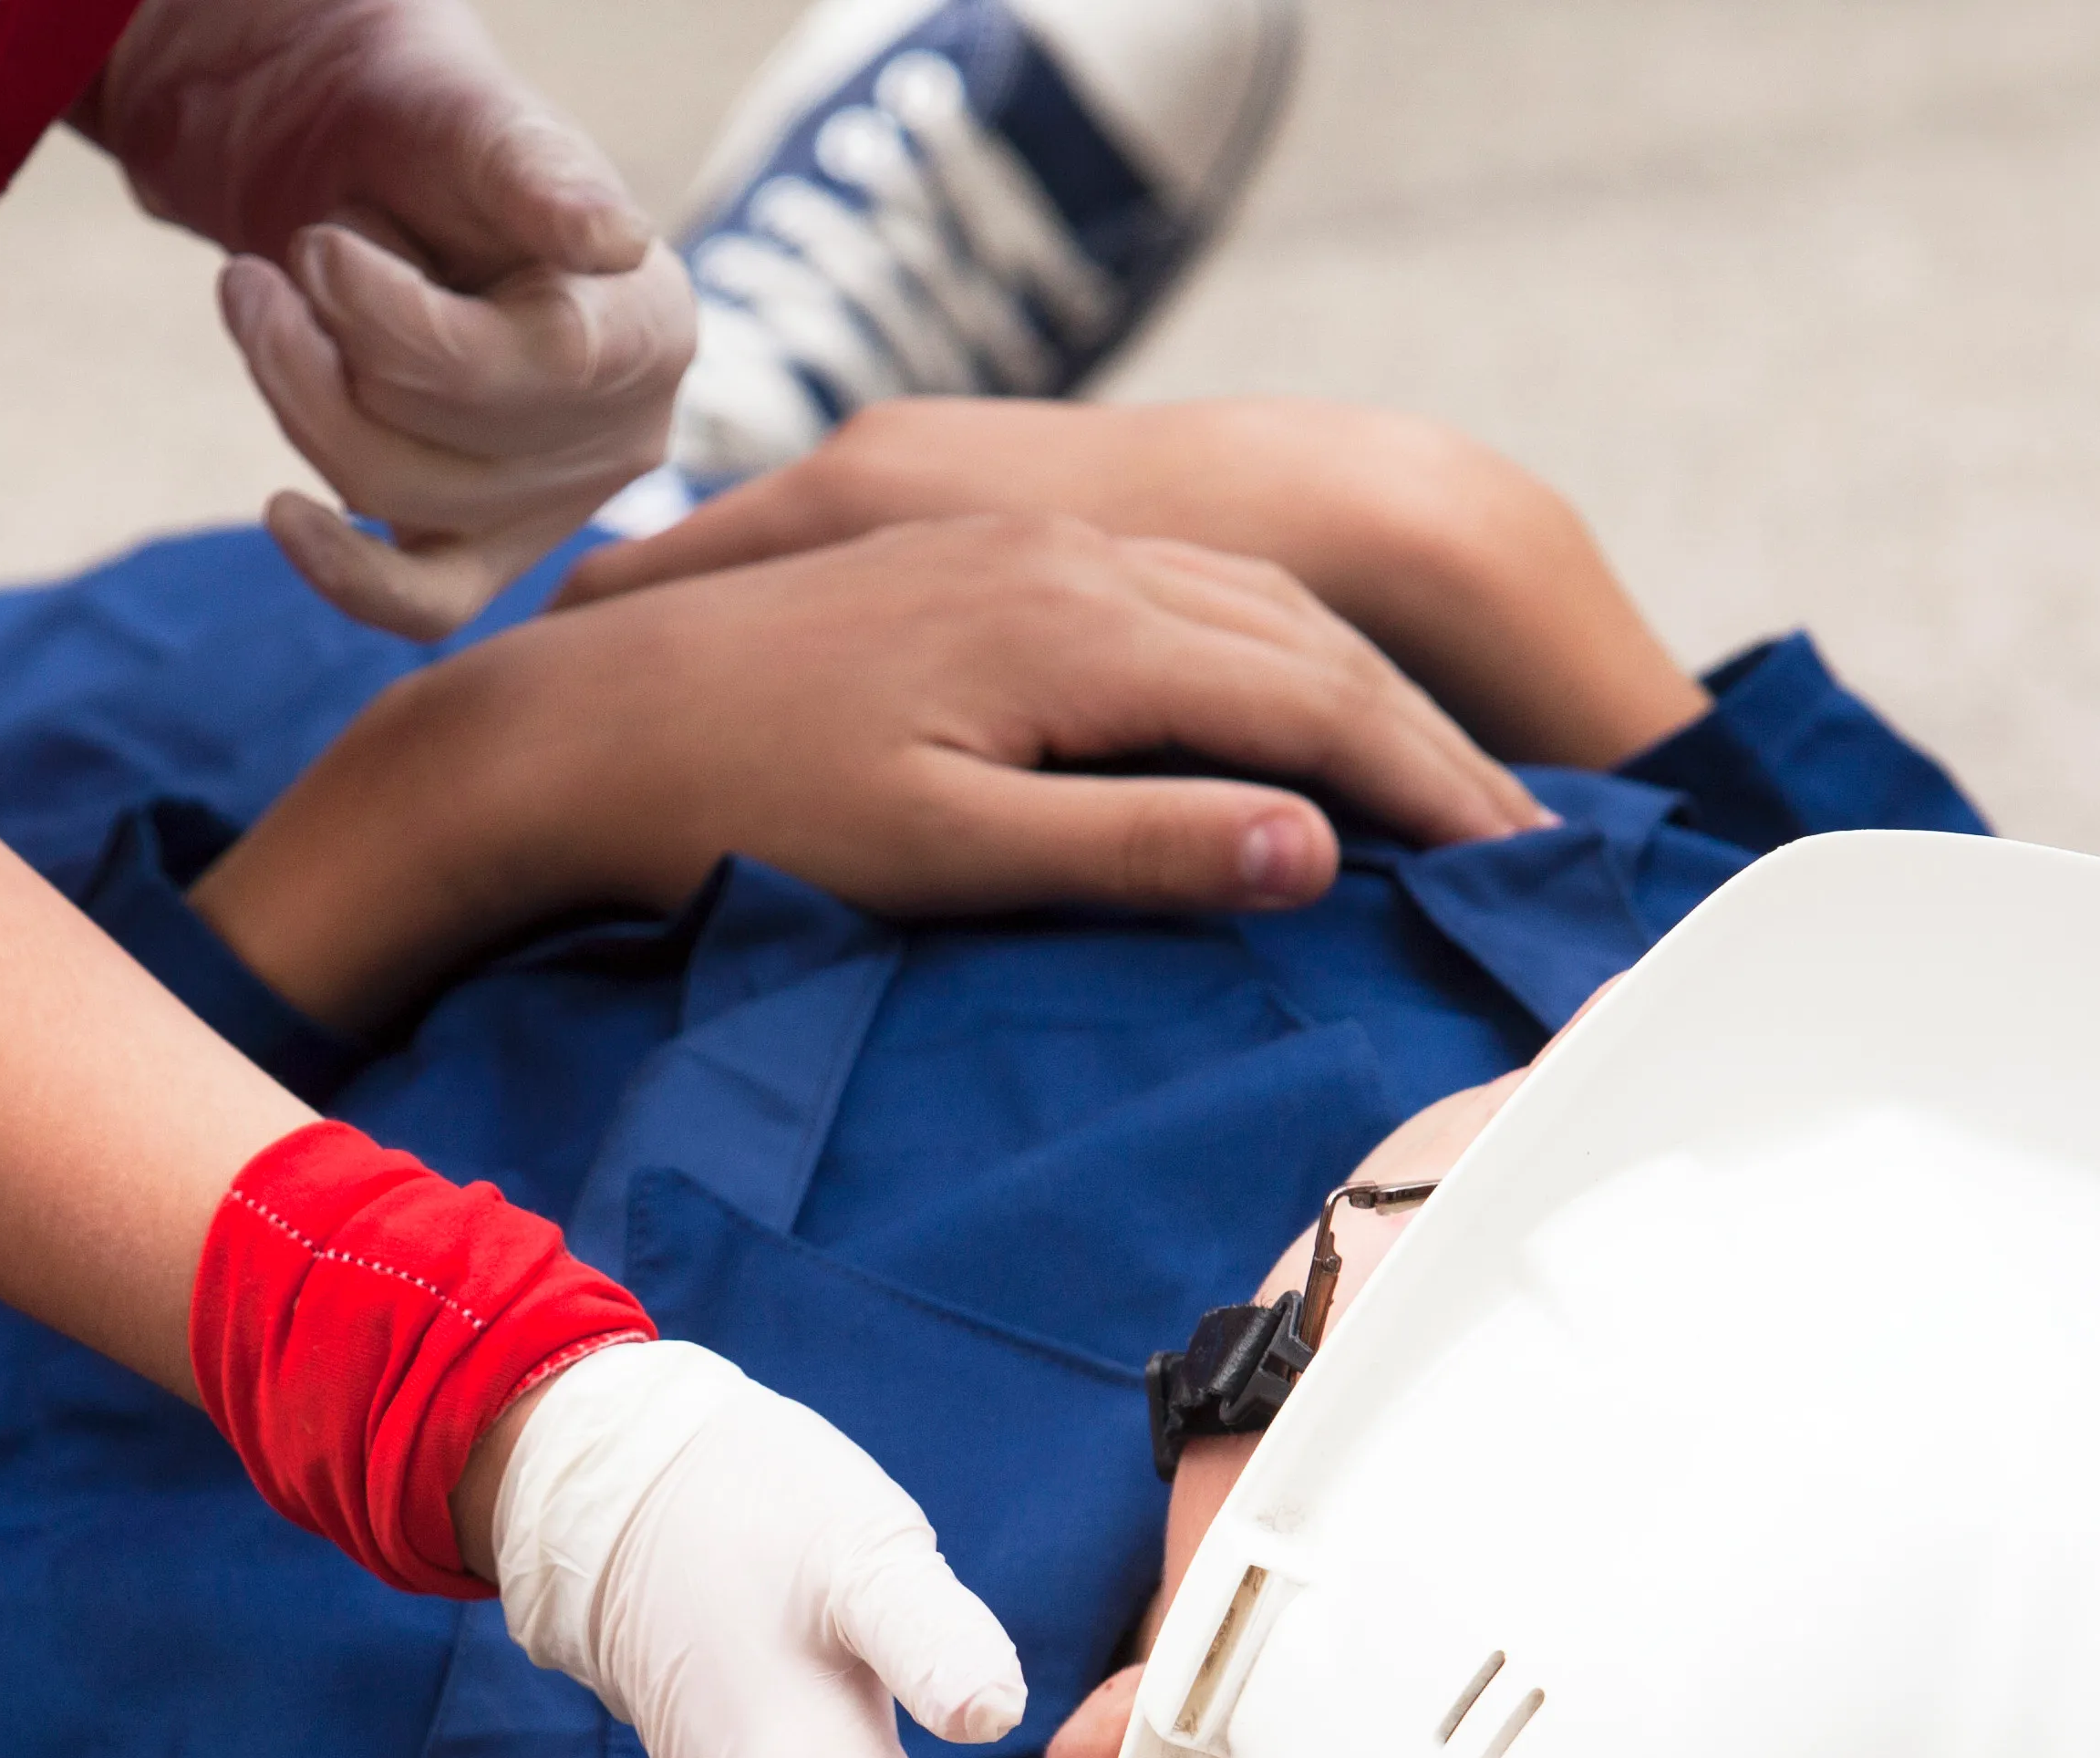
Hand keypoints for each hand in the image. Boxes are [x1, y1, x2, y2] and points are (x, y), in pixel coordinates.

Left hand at [94, 0, 694, 637]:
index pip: (520, 363)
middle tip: (283, 259)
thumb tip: (613, 241)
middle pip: (443, 431)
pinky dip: (340, 569)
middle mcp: (619, 435)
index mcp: (648, 328)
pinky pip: (417, 604)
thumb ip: (541, 178)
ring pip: (391, 490)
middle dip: (328, 339)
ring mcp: (550, 506)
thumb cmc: (451, 151)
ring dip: (294, 389)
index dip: (388, 311)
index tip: (320, 243)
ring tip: (256, 299)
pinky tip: (281, 513)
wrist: (400, 187)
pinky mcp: (482, 555)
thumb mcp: (491, 131)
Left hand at [564, 399, 1714, 768]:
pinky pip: (1180, 587)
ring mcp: (1029, 544)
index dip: (1426, 789)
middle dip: (1422, 739)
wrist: (580, 715)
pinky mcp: (988, 554)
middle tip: (1518, 842)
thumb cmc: (744, 811)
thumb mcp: (950, 857)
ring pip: (1249, 601)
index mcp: (1077, 631)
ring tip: (1438, 787)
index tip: (1511, 870)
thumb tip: (1311, 852)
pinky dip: (1270, 648)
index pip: (1311, 705)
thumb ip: (1135, 849)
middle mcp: (1070, 560)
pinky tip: (1287, 707)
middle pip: (1303, 640)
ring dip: (1357, 687)